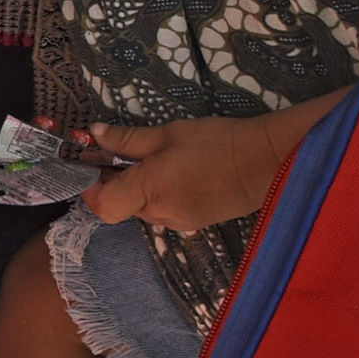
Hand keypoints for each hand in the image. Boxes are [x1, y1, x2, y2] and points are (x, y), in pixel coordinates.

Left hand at [78, 105, 317, 232]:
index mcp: (148, 191)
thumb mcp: (168, 134)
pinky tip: (178, 172)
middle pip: (122, 205)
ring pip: (144, 208)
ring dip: (140, 188)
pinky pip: (165, 210)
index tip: (90, 166)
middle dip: (116, 182)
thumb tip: (95, 134)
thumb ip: (128, 139)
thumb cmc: (216, 143)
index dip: (89, 189)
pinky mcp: (195, 223)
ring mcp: (178, 223)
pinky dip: (161, 194)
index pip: (102, 206)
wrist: (269, 162)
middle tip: (117, 153)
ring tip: (155, 159)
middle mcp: (159, 214)